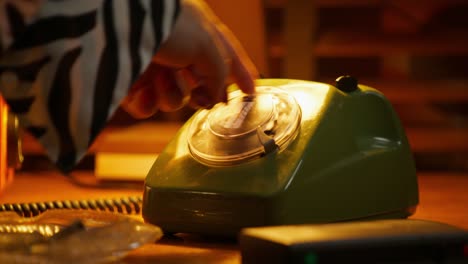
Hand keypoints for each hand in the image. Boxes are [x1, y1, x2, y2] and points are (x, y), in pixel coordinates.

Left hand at [122, 0, 258, 117]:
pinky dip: (148, 104)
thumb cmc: (169, 25)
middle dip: (203, 93)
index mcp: (198, 31)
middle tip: (206, 100)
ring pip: (175, 99)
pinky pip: (147, 107)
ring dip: (173, 94)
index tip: (252, 91)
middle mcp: (177, 49)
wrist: (120, 25)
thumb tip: (218, 96)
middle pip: (199, 83)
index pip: (226, 54)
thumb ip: (220, 73)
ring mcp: (153, 66)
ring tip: (164, 77)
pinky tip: (144, 92)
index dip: (240, 73)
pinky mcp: (130, 82)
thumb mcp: (207, 45)